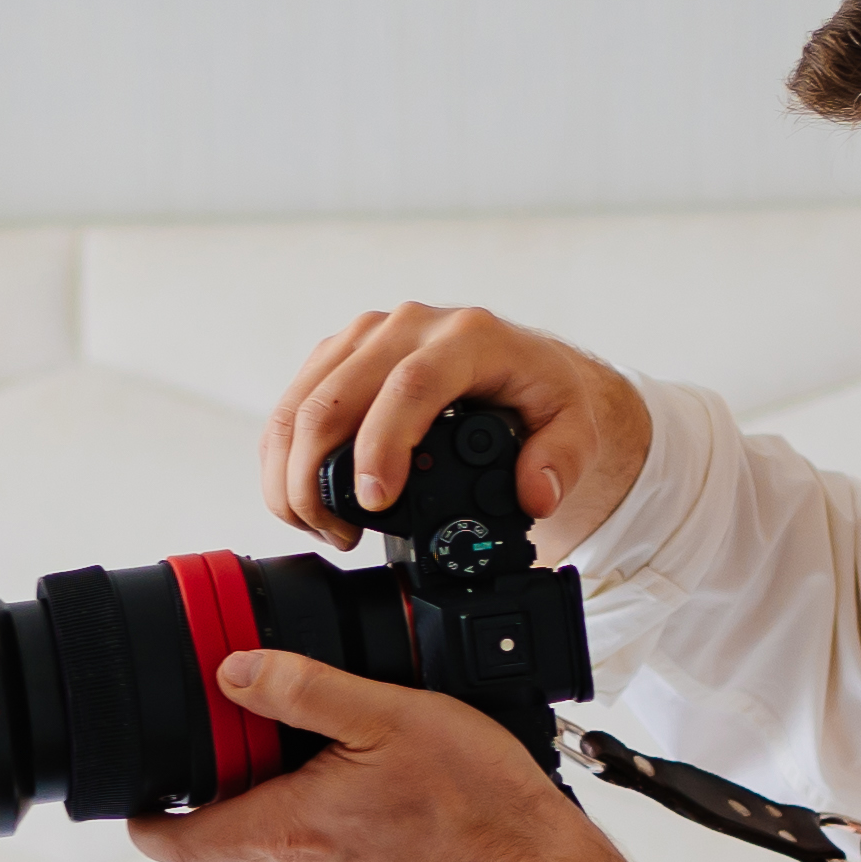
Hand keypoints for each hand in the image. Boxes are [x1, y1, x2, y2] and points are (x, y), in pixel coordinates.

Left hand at [124, 651, 627, 861]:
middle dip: (224, 782)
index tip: (133, 789)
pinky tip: (375, 779)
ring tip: (322, 743)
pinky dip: (331, 816)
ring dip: (284, 795)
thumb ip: (302, 690)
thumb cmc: (477, 799)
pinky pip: (329, 852)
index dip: (142, 816)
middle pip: (228, 834)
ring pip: (282, 839)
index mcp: (287, 831)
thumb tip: (232, 672)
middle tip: (243, 728)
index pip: (175, 844)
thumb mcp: (386, 715)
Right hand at [261, 304, 651, 561]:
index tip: (373, 502)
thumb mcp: (575, 426)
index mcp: (468, 338)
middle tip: (337, 534)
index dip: (381, 446)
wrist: (520, 365)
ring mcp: (366, 337)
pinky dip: (284, 459)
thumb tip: (534, 492)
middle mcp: (409, 326)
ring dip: (291, 473)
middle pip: (336, 397)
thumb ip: (563, 460)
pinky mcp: (339, 354)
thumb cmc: (541, 395)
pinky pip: (292, 404)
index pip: (410, 386)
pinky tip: (304, 501)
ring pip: (300, 402)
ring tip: (320, 527)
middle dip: (317, 476)